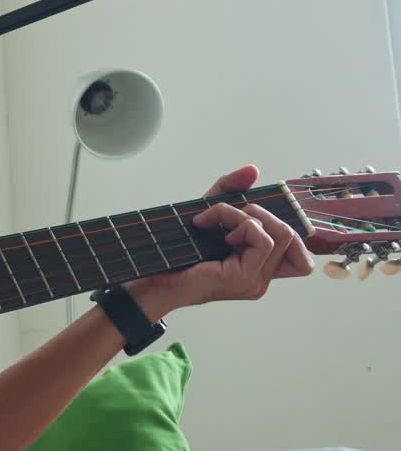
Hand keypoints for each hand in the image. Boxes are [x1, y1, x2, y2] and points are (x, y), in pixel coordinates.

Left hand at [128, 165, 314, 312]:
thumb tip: (253, 170)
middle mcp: (261, 278)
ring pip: (281, 234)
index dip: (286, 227)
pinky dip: (239, 222)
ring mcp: (254, 280)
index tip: (250, 214)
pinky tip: (212, 228)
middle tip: (226, 214)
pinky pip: (262, 239)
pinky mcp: (243, 278)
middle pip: (293, 236)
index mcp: (257, 269)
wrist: (149, 280)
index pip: (301, 258)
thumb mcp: (207, 214)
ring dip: (245, 215)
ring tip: (216, 219)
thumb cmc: (175, 253)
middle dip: (262, 212)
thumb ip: (230, 192)